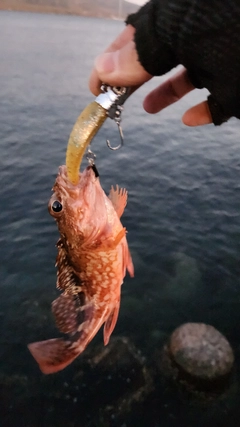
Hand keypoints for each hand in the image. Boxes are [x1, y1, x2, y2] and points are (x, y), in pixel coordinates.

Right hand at [89, 25, 211, 125]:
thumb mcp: (174, 37)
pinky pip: (217, 103)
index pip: (137, 38)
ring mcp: (219, 61)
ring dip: (166, 94)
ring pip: (188, 78)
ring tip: (149, 107)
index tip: (97, 87)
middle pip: (161, 56)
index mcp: (175, 21)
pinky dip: (200, 112)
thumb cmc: (223, 28)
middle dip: (136, 77)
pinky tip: (189, 119)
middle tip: (116, 98)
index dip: (113, 60)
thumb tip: (104, 67)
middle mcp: (197, 38)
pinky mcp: (235, 86)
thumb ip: (141, 53)